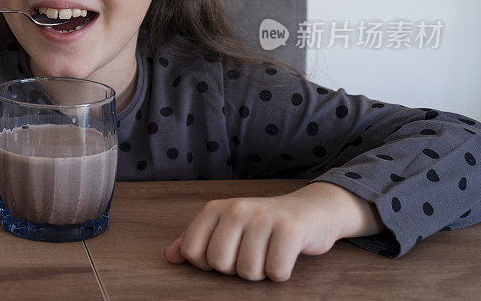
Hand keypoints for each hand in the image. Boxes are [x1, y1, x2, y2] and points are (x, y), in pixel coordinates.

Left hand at [163, 182, 383, 281]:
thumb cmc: (264, 226)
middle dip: (237, 269)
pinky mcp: (290, 229)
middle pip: (220, 264)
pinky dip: (281, 272)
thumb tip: (169, 256)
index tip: (228, 253)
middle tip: (253, 253)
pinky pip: (276, 271)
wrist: (312, 210)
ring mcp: (263, 217)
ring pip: (248, 272)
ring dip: (262, 271)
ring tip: (270, 252)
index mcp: (215, 209)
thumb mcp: (227, 227)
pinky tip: (285, 256)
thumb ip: (196, 241)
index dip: (209, 264)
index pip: (192, 251)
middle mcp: (236, 209)